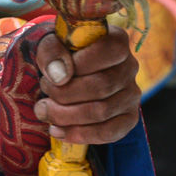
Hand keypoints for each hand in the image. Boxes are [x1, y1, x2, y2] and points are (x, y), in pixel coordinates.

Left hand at [32, 27, 140, 145]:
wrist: (64, 74)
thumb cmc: (59, 55)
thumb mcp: (50, 43)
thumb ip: (52, 51)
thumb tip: (60, 76)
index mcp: (117, 41)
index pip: (107, 51)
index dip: (78, 65)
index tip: (52, 73)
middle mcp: (130, 66)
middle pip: (101, 86)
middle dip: (64, 94)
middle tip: (44, 92)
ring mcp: (132, 94)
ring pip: (102, 112)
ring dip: (66, 115)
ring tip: (44, 111)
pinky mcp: (128, 118)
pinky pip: (109, 132)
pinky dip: (79, 134)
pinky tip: (57, 130)